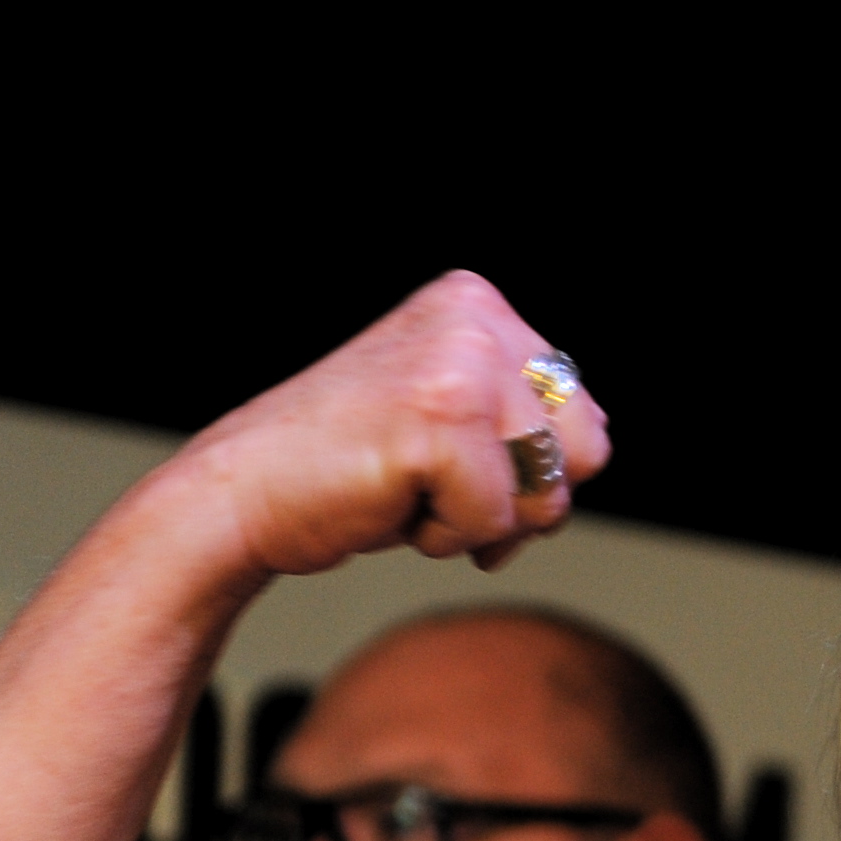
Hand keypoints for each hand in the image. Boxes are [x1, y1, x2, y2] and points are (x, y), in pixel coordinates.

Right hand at [176, 273, 613, 581]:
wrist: (240, 497)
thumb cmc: (346, 473)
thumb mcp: (449, 424)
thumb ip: (522, 417)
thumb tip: (600, 434)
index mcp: (478, 304)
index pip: (583, 418)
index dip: (530, 475)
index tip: (453, 471)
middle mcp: (475, 317)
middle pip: (585, 452)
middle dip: (520, 500)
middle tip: (433, 489)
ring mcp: (459, 360)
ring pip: (546, 492)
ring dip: (480, 522)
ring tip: (406, 489)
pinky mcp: (438, 415)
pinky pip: (497, 519)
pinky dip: (444, 536)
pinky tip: (386, 501)